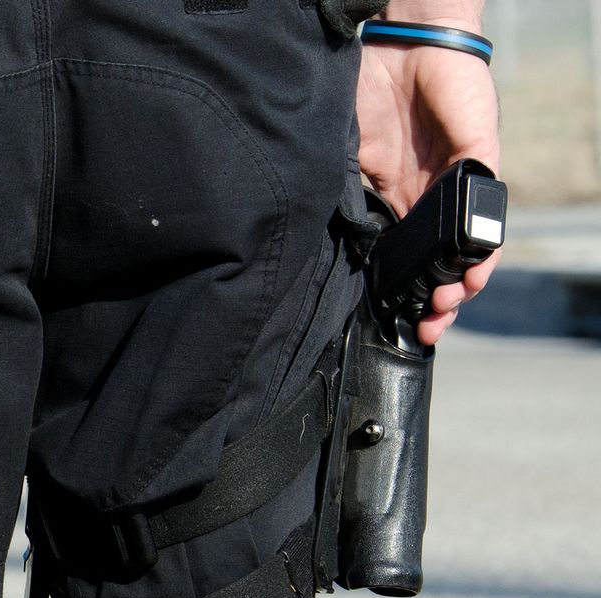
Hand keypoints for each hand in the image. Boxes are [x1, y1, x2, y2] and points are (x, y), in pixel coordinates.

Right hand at [356, 5, 501, 343]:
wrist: (392, 44)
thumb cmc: (363, 95)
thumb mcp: (348, 162)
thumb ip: (351, 202)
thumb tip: (340, 252)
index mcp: (399, 199)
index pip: (408, 257)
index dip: (406, 292)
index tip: (399, 323)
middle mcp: (432, 194)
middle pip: (446, 260)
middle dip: (439, 301)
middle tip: (429, 325)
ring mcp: (458, 178)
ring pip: (473, 243)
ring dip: (465, 280)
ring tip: (449, 302)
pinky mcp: (479, 155)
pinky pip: (486, 207)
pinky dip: (481, 242)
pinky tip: (470, 267)